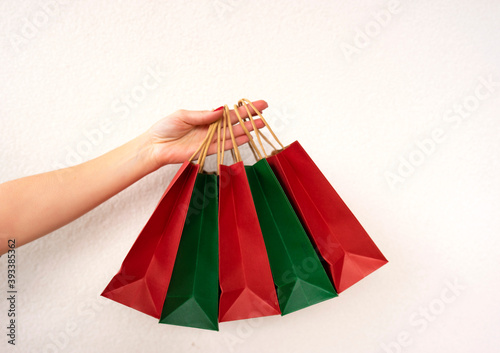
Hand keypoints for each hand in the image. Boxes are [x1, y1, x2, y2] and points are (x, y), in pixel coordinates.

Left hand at [146, 100, 267, 167]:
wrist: (154, 146)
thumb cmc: (165, 128)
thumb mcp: (183, 115)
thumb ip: (203, 115)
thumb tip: (221, 110)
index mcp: (206, 119)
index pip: (227, 113)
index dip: (241, 109)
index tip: (256, 103)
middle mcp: (211, 130)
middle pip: (234, 123)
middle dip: (249, 117)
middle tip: (264, 111)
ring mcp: (210, 141)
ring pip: (232, 134)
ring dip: (247, 130)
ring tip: (260, 124)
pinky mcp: (206, 152)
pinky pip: (223, 146)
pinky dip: (235, 142)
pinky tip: (247, 137)